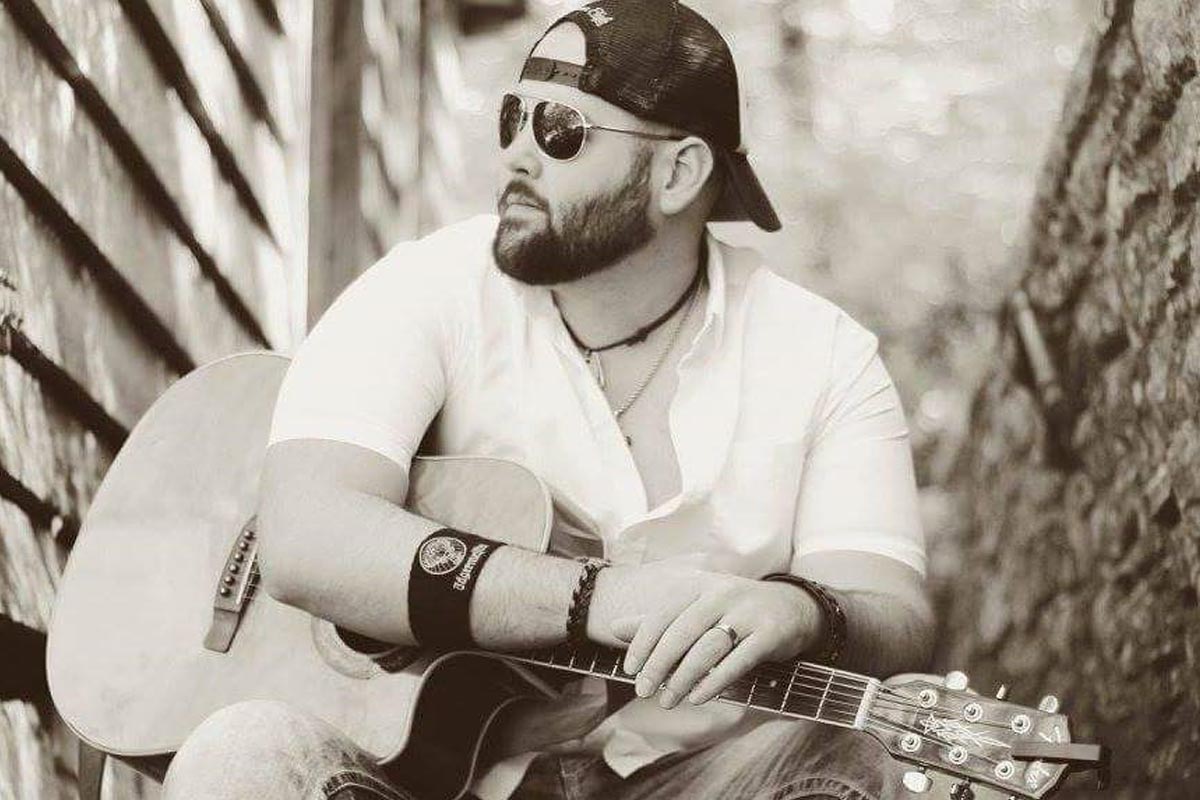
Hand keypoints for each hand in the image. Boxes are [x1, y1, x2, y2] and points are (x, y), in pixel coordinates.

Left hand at [601, 569, 823, 708]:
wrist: (792, 607)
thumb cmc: (733, 611)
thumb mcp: (696, 608)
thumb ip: (658, 620)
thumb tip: (614, 628)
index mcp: (699, 584)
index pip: (663, 613)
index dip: (643, 642)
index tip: (630, 669)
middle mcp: (722, 593)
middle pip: (682, 632)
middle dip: (659, 665)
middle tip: (643, 691)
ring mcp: (747, 612)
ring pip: (707, 649)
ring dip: (683, 679)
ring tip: (667, 701)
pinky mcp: (769, 633)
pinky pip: (737, 661)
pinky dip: (715, 682)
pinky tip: (697, 697)